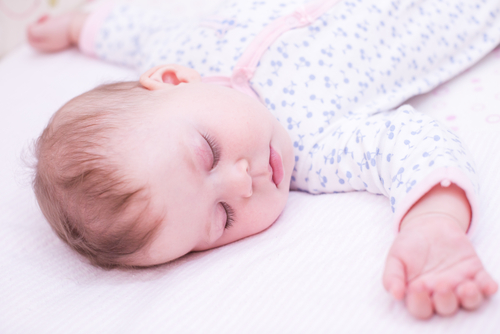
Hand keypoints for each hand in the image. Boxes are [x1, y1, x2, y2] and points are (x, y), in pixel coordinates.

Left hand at [27, 12, 86, 51]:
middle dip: (36, 27)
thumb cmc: (62, 28)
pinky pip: (52, 30)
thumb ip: (32, 31)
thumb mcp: (43, 30)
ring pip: (44, 33)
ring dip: (43, 24)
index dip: (29, 32)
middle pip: (37, 37)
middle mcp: (52, 43)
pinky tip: (55, 19)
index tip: (34, 24)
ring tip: (49, 18)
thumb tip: (30, 29)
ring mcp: (58, 38)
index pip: (31, 42)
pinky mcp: (63, 33)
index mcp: (46, 44)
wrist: (80, 26)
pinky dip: (51, 23)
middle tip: (42, 20)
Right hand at [383, 214, 497, 318]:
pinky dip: (488, 287)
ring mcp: (460, 284)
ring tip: (466, 287)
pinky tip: (488, 284)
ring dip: (470, 298)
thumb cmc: (409, 245)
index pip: (420, 308)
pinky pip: (485, 285)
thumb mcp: (395, 257)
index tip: (417, 288)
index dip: (420, 303)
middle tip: (442, 285)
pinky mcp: (475, 273)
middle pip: (446, 307)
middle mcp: (440, 294)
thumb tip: (395, 294)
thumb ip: (392, 276)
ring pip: (469, 301)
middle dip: (446, 300)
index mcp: (419, 295)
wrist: (428, 225)